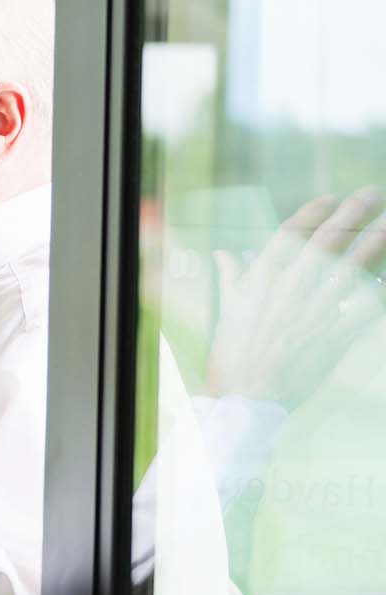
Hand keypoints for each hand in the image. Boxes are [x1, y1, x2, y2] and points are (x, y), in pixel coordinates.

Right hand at [204, 187, 385, 407]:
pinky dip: (376, 293)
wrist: (244, 399)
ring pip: (350, 269)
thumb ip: (230, 277)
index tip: (330, 198)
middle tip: (371, 194)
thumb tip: (224, 253)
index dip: (313, 212)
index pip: (291, 233)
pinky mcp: (333, 339)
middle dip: (351, 215)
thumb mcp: (226, 310)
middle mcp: (290, 289)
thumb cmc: (230, 356)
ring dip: (374, 244)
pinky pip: (362, 311)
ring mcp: (314, 313)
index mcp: (261, 279)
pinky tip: (385, 280)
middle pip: (327, 242)